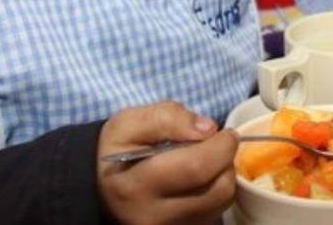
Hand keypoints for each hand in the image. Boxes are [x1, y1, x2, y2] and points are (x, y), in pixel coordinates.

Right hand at [98, 101, 238, 224]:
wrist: (106, 190)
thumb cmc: (120, 152)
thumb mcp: (130, 123)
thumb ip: (167, 117)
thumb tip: (208, 129)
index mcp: (135, 187)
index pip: (195, 167)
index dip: (220, 145)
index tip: (221, 132)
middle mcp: (153, 217)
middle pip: (217, 189)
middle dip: (226, 159)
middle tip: (219, 143)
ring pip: (222, 201)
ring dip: (224, 174)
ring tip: (209, 159)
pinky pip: (216, 211)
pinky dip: (217, 190)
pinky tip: (202, 178)